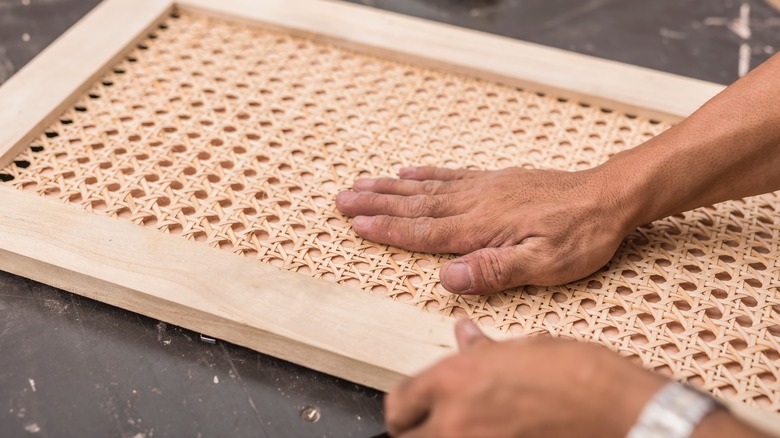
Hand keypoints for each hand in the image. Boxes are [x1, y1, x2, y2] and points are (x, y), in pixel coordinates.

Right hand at [336, 166, 632, 293]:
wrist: (608, 197)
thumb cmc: (580, 237)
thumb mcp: (545, 265)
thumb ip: (494, 270)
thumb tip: (447, 278)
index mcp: (482, 227)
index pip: (424, 232)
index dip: (388, 231)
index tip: (355, 226)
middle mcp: (475, 203)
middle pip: (415, 206)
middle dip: (375, 205)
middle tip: (341, 200)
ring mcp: (484, 188)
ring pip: (426, 188)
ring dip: (390, 188)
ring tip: (361, 184)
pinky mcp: (496, 181)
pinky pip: (451, 174)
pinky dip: (426, 173)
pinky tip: (408, 170)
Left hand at [384, 320, 664, 437]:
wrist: (619, 413)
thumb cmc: (578, 377)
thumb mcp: (523, 349)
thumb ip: (481, 350)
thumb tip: (463, 334)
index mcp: (453, 382)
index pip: (398, 402)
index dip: (407, 406)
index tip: (415, 407)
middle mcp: (454, 423)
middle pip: (405, 437)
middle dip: (416, 430)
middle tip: (436, 424)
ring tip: (470, 428)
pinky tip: (493, 436)